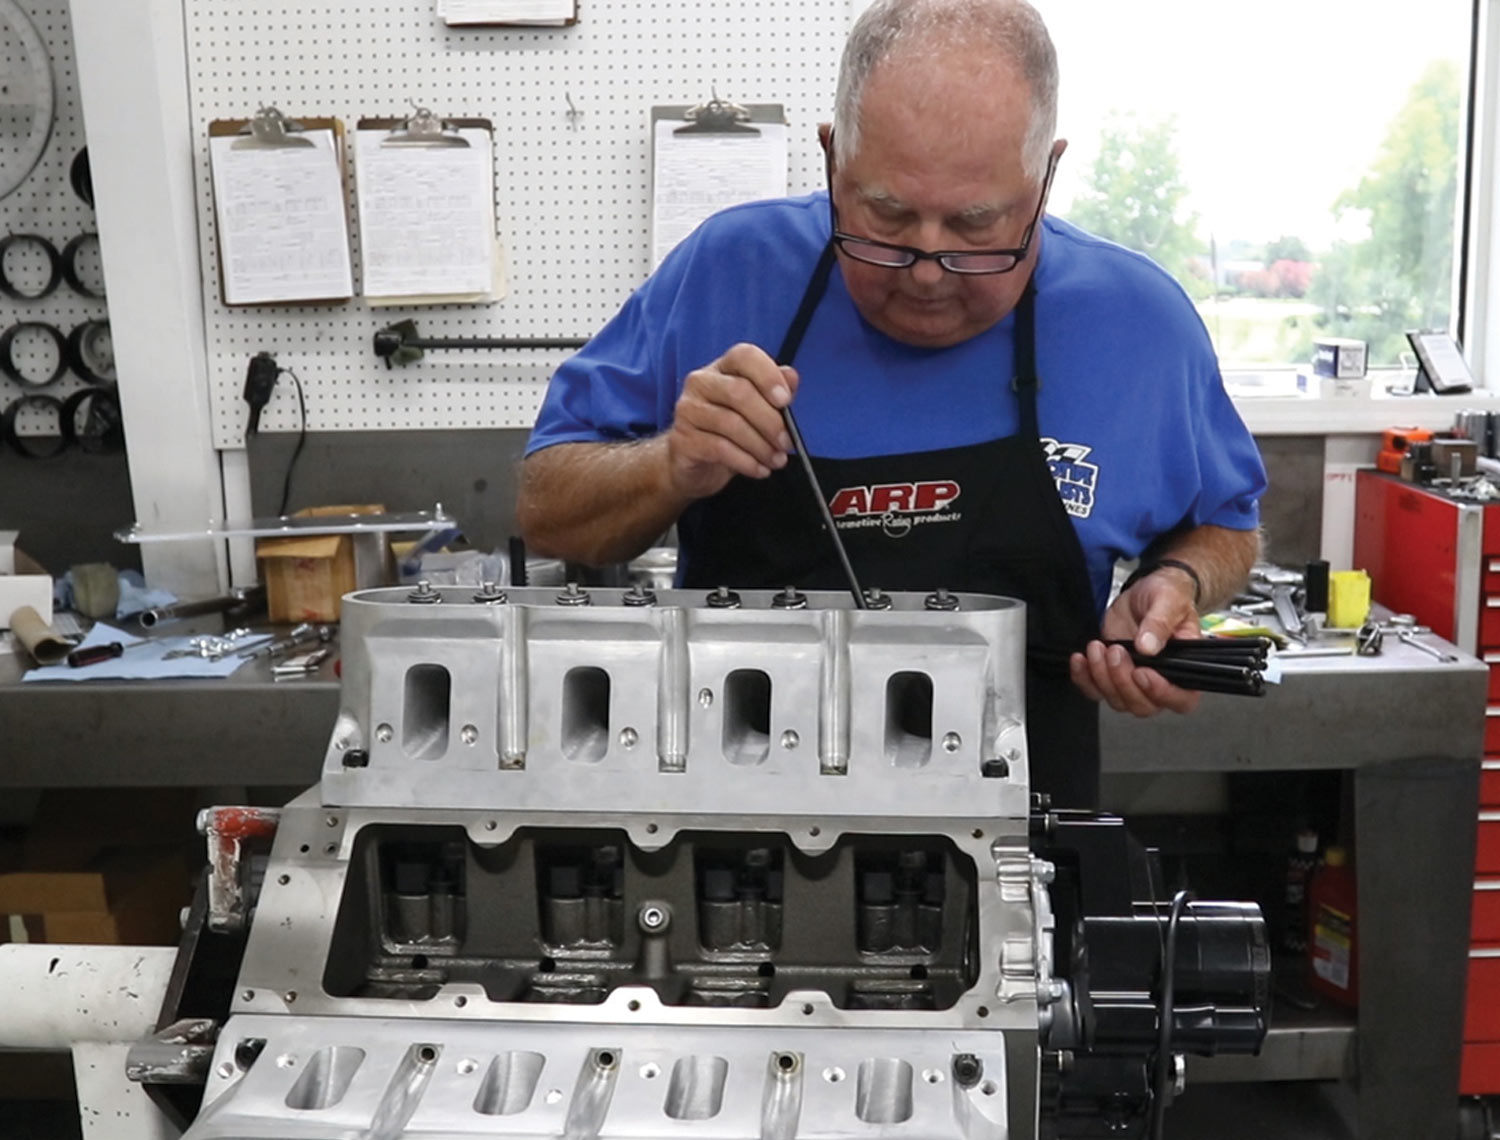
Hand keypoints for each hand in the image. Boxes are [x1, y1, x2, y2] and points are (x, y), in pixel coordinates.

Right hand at [664, 343, 796, 499]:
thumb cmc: (729, 432)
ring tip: (776, 460)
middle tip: (786, 443)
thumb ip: (776, 391)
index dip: (767, 375)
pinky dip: (746, 462)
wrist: (695, 465)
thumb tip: (791, 377)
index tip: (785, 400)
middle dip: (770, 421)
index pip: (744, 356)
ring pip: (731, 423)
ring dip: (761, 446)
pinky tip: (760, 469)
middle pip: (739, 392)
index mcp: (723, 368)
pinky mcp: (683, 439)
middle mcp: (701, 382)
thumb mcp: (758, 409)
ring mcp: (688, 410)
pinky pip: (720, 449)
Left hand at [1069, 567, 1201, 716]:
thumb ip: (1161, 623)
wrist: (1146, 592)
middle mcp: (1161, 680)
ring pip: (1117, 700)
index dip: (1160, 693)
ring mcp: (1134, 680)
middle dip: (1123, 681)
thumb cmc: (1168, 595)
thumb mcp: (1170, 600)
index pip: (1180, 700)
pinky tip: (1081, 659)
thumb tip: (1148, 647)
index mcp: (1186, 668)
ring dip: (1102, 677)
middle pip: (1143, 705)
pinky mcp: (1111, 674)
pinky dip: (1084, 678)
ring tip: (1098, 647)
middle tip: (1115, 651)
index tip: (1141, 672)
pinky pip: (1095, 690)